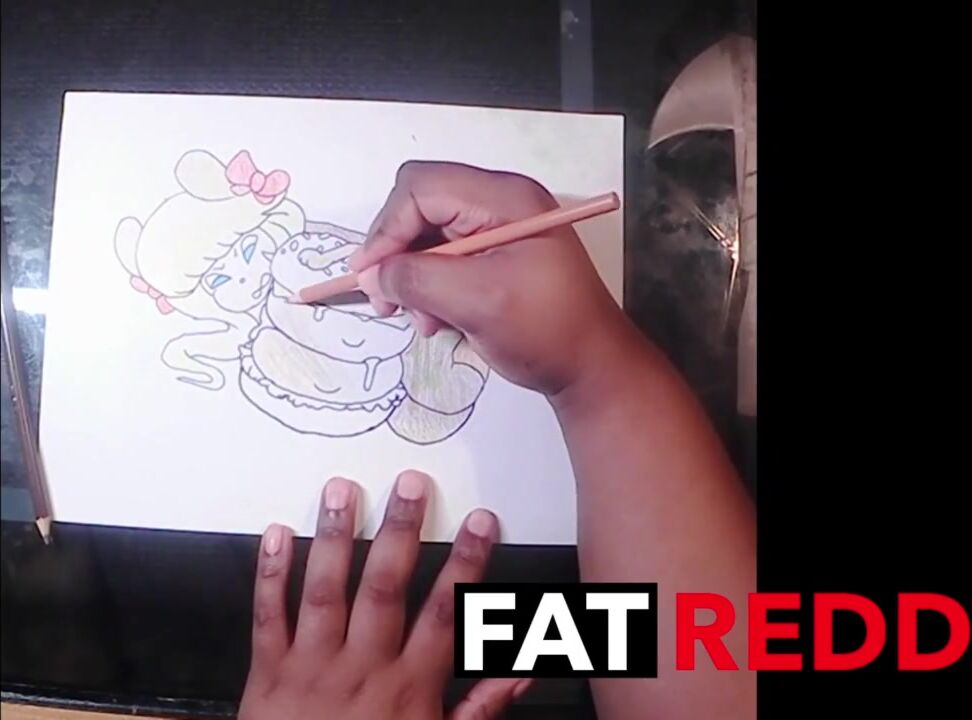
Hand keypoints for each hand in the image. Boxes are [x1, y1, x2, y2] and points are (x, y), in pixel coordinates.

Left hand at [239, 471, 528, 719]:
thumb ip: (480, 707)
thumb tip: (519, 671)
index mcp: (407, 688)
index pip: (444, 613)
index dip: (466, 564)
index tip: (481, 523)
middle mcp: (362, 670)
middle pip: (384, 589)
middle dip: (400, 532)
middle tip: (410, 486)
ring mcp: (312, 667)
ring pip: (325, 591)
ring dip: (334, 537)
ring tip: (342, 491)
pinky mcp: (269, 673)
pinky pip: (269, 617)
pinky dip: (270, 573)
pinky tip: (275, 532)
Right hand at [349, 161, 639, 397]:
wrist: (592, 368)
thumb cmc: (547, 331)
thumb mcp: (477, 303)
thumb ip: (417, 280)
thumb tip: (371, 274)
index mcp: (504, 199)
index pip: (421, 188)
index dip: (387, 229)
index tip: (370, 276)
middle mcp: (498, 204)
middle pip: (420, 209)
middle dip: (397, 255)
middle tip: (386, 302)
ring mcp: (497, 230)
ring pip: (427, 238)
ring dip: (412, 279)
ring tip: (421, 321)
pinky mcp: (494, 257)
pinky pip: (444, 261)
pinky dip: (430, 289)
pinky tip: (436, 321)